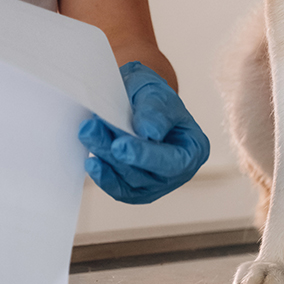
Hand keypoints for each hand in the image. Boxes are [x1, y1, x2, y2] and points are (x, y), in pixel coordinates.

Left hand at [78, 62, 210, 203]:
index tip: (120, 144)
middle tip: (92, 131)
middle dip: (118, 156)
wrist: (140, 104)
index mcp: (194, 149)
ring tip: (88, 132)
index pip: (174, 161)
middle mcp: (179, 172)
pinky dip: (104, 176)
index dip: (147, 156)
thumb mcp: (159, 93)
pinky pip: (119, 190)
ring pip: (130, 182)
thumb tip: (150, 133)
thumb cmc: (154, 99)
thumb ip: (156, 110)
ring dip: (105, 159)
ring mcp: (157, 183)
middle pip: (150, 175)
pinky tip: (92, 161)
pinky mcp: (136, 189)